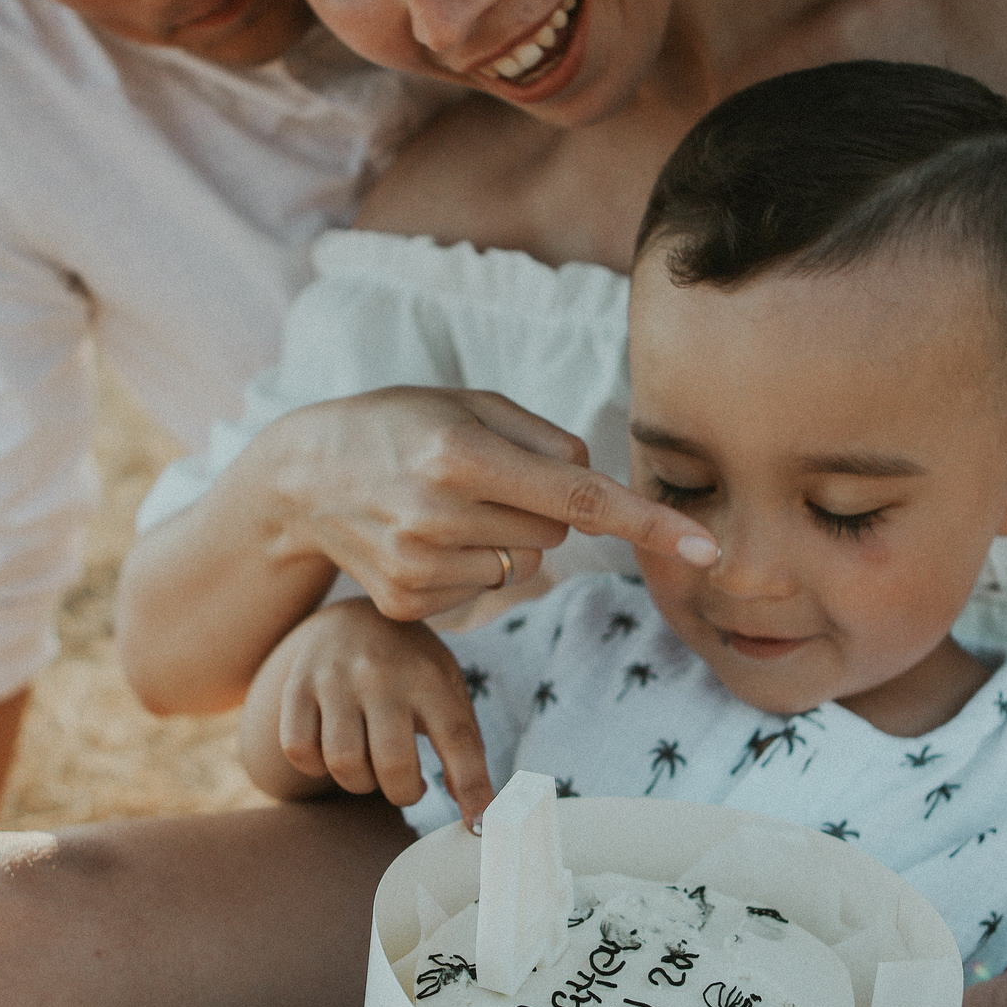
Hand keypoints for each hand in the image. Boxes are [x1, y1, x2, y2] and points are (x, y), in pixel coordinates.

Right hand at [264, 601, 495, 819]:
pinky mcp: (297, 687)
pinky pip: (299, 750)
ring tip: (371, 767)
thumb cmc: (411, 668)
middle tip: (408, 785)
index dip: (472, 789)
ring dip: (360, 783)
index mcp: (430, 676)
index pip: (457, 740)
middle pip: (393, 763)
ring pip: (343, 763)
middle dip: (403, 793)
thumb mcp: (447, 688)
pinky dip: (316, 767)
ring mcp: (335, 679)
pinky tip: (332, 753)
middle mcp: (381, 674)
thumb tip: (479, 815)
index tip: (480, 828)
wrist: (353, 616)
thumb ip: (464, 745)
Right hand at [266, 387, 716, 622]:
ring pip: (527, 565)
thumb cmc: (401, 425)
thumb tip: (596, 488)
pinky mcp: (409, 603)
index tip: (705, 549)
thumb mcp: (468, 403)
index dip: (647, 523)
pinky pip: (488, 592)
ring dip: (506, 537)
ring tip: (446, 506)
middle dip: (541, 505)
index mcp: (461, 454)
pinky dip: (472, 567)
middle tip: (482, 478)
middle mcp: (440, 514)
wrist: (301, 478)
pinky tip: (425, 538)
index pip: (578, 495)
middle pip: (558, 530)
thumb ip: (544, 439)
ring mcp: (421, 567)